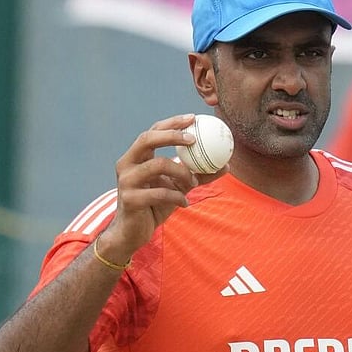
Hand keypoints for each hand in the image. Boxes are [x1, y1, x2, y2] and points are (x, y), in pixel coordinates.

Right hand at [101, 114, 226, 261]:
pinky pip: (160, 193)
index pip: (153, 131)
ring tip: (193, 181)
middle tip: (194, 140)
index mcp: (136, 157)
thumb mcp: (179, 187)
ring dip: (181, 171)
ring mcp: (126, 181)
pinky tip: (185, 202)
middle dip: (172, 135)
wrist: (132, 233)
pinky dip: (177, 196)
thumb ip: (198, 174)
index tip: (193, 118)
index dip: (172, 123)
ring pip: (157, 165)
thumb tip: (226, 165)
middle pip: (147, 139)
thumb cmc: (154, 205)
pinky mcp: (130, 199)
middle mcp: (127, 164)